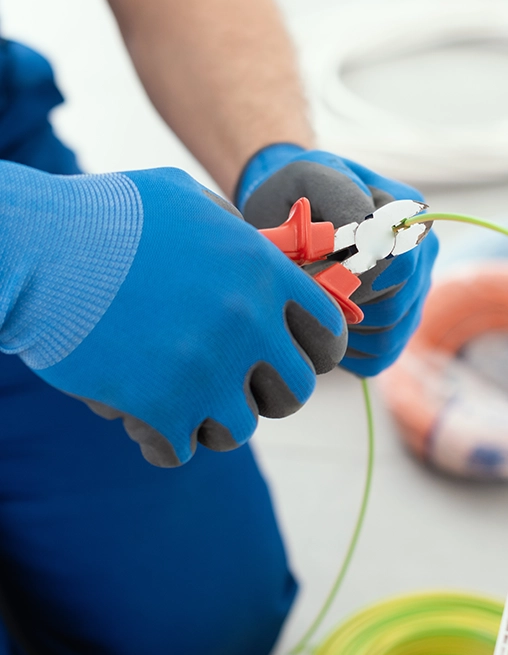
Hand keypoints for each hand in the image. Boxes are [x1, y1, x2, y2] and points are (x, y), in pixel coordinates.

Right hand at [0, 163, 345, 465]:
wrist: (32, 248)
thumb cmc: (108, 219)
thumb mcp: (189, 204)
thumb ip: (241, 240)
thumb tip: (278, 264)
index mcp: (262, 272)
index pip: (328, 334)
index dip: (315, 351)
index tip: (292, 356)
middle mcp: (247, 322)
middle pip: (295, 392)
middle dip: (267, 393)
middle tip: (234, 383)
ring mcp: (207, 368)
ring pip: (241, 429)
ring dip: (213, 419)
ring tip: (182, 397)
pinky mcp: (161, 407)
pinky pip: (182, 450)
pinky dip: (164, 440)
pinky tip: (143, 418)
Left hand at [236, 143, 437, 375]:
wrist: (289, 211)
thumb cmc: (296, 192)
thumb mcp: (311, 178)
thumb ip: (340, 199)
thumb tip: (366, 245)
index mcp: (410, 215)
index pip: (396, 266)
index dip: (349, 277)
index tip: (307, 269)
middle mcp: (424, 256)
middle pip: (393, 307)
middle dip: (341, 304)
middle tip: (304, 288)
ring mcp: (416, 293)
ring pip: (388, 336)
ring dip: (342, 329)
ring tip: (313, 301)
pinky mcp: (400, 326)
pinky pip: (381, 357)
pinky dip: (347, 351)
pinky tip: (324, 322)